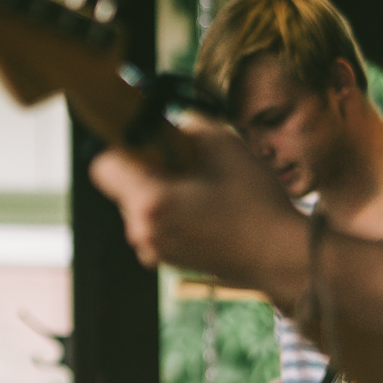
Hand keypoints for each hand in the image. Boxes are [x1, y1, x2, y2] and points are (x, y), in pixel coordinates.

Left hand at [88, 121, 306, 295]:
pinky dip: (172, 213)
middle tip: (188, 164)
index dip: (123, 148)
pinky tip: (207, 210)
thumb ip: (185, 126)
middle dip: (148, 169)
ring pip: (140, 206)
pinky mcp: (167, 261)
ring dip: (162, 192)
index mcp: (149, 202)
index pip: (103, 167)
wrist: (279, 256)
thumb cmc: (254, 201)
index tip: (150, 143)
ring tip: (203, 189)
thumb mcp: (223, 144)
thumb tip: (166, 122)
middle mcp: (142, 231)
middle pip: (123, 186)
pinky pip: (156, 225)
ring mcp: (153, 251)